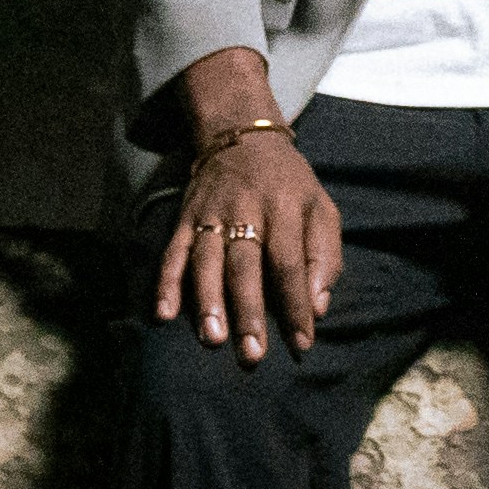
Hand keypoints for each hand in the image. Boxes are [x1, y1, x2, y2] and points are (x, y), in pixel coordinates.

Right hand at [150, 49, 338, 360]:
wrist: (241, 134)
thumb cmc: (290, 183)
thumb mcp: (322, 207)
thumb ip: (325, 256)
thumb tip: (318, 307)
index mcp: (285, 208)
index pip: (290, 262)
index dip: (296, 304)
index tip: (301, 344)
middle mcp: (246, 209)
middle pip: (245, 265)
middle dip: (249, 311)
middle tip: (251, 354)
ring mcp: (211, 212)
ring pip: (206, 259)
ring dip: (207, 300)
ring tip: (212, 338)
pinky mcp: (185, 216)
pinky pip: (173, 251)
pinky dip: (166, 282)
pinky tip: (163, 313)